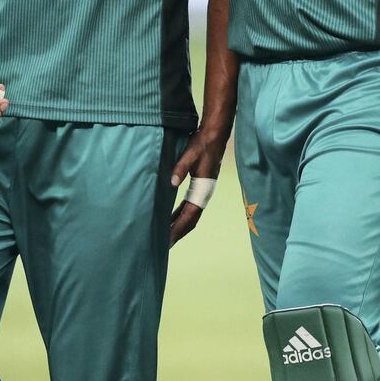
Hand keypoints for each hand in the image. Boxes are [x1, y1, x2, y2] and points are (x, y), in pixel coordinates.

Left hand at [169, 127, 228, 246]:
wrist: (215, 136)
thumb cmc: (203, 145)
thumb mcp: (190, 155)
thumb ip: (181, 168)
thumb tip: (172, 182)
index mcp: (203, 190)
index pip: (189, 216)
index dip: (178, 229)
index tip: (167, 239)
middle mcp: (204, 194)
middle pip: (191, 220)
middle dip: (178, 232)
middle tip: (164, 244)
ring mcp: (203, 192)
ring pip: (190, 215)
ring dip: (179, 225)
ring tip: (166, 235)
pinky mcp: (199, 187)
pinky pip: (189, 206)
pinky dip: (180, 215)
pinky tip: (172, 217)